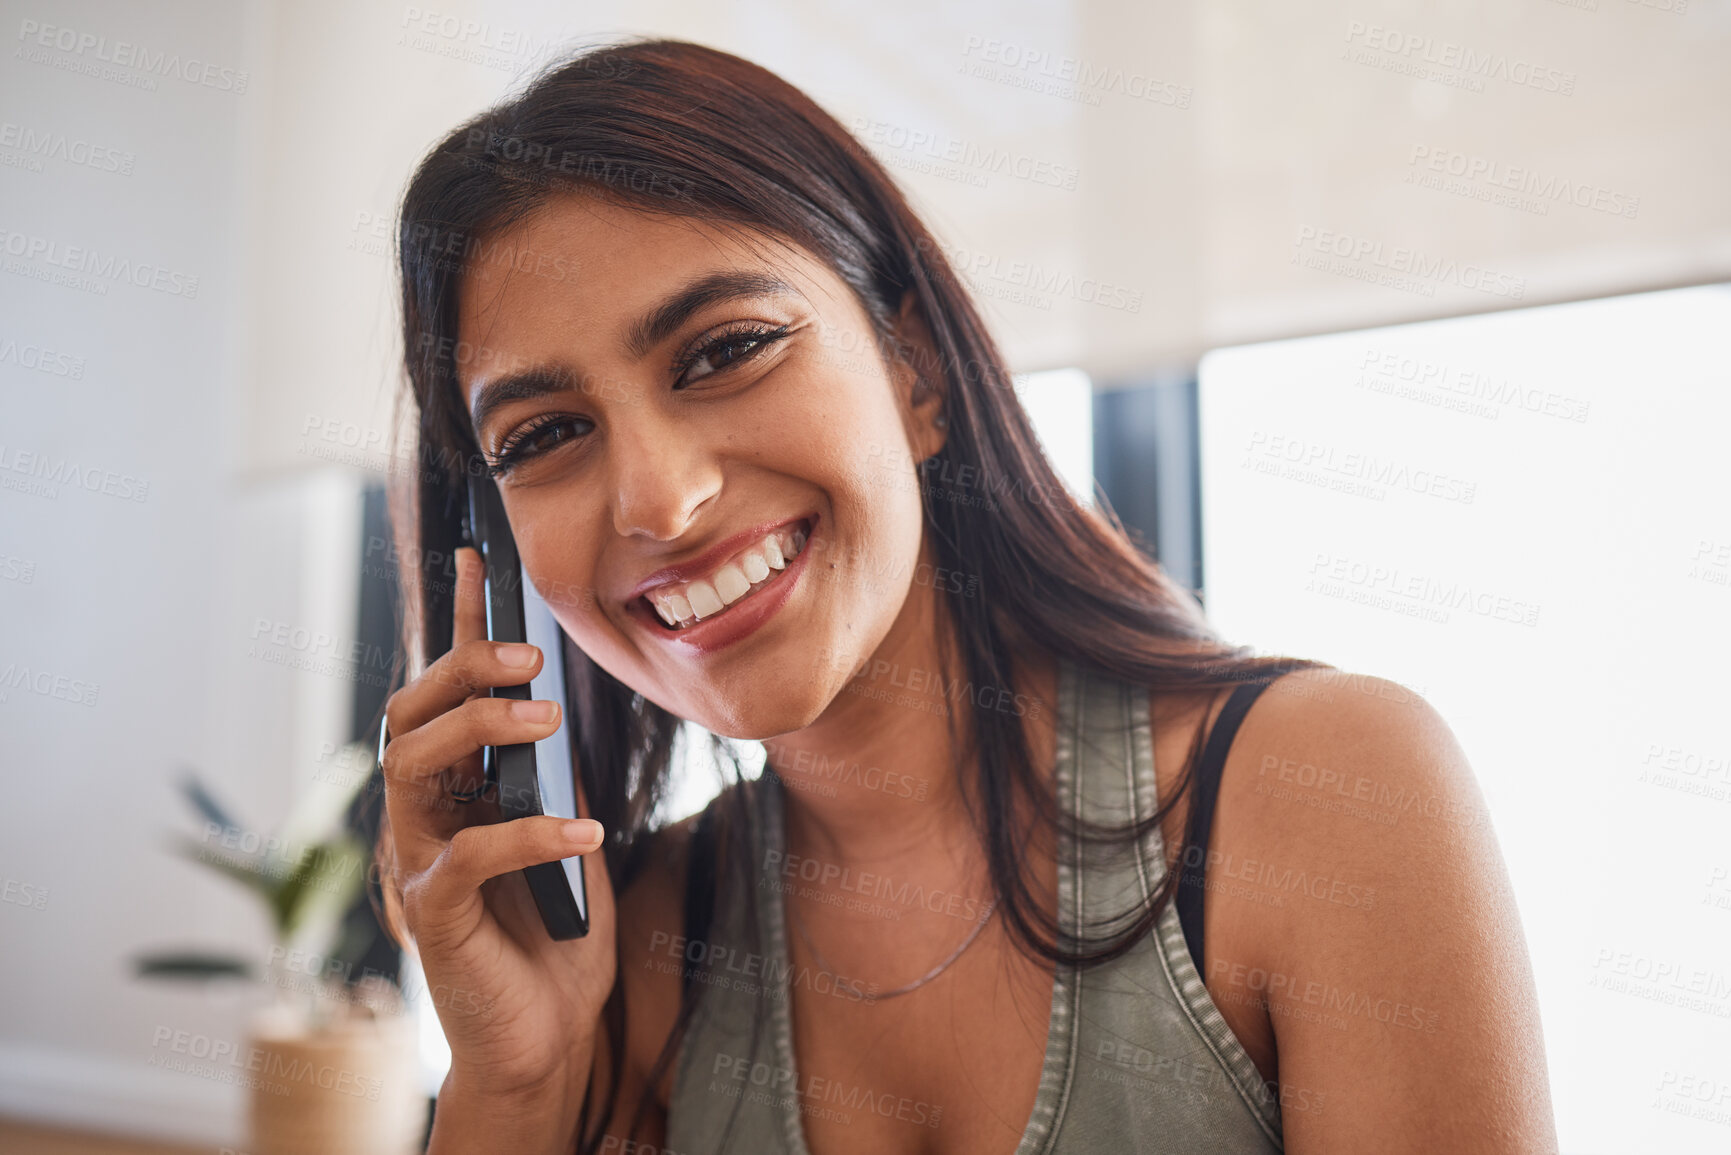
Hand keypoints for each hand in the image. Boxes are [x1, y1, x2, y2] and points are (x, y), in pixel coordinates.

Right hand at [379, 546, 616, 1115]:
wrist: (547, 1041)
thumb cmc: (557, 936)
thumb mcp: (568, 832)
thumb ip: (555, 775)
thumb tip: (566, 703)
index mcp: (454, 791)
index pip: (445, 693)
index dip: (458, 622)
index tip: (480, 558)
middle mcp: (422, 818)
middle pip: (408, 715)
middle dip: (464, 670)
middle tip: (532, 657)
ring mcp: (417, 864)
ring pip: (410, 766)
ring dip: (477, 730)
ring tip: (546, 722)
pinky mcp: (433, 918)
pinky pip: (466, 858)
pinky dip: (527, 835)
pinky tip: (582, 830)